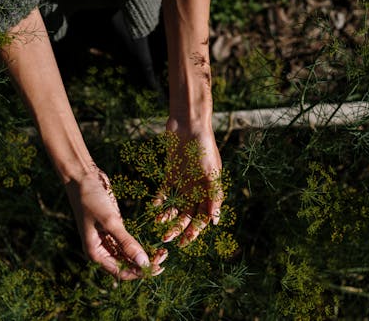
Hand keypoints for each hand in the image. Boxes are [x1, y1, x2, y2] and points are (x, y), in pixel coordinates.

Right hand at [65, 166, 166, 279]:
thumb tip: (144, 263)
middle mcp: (100, 250)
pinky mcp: (112, 228)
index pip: (121, 272)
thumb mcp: (110, 221)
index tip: (158, 267)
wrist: (82, 177)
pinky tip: (152, 244)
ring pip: (127, 255)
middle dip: (143, 264)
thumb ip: (127, 243)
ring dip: (143, 255)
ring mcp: (106, 239)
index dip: (139, 272)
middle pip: (125, 265)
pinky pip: (126, 243)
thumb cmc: (91, 199)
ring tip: (162, 251)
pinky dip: (138, 245)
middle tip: (164, 256)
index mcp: (95, 253)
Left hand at [155, 123, 223, 246]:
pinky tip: (153, 209)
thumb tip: (215, 222)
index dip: (195, 232)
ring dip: (168, 217)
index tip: (184, 243)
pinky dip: (159, 201)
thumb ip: (214, 196)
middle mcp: (197, 190)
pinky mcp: (171, 175)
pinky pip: (164, 192)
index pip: (202, 218)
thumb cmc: (204, 147)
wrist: (189, 125)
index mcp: (209, 191)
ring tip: (159, 224)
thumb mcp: (211, 172)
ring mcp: (183, 183)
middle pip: (188, 215)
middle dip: (179, 229)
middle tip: (167, 239)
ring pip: (175, 206)